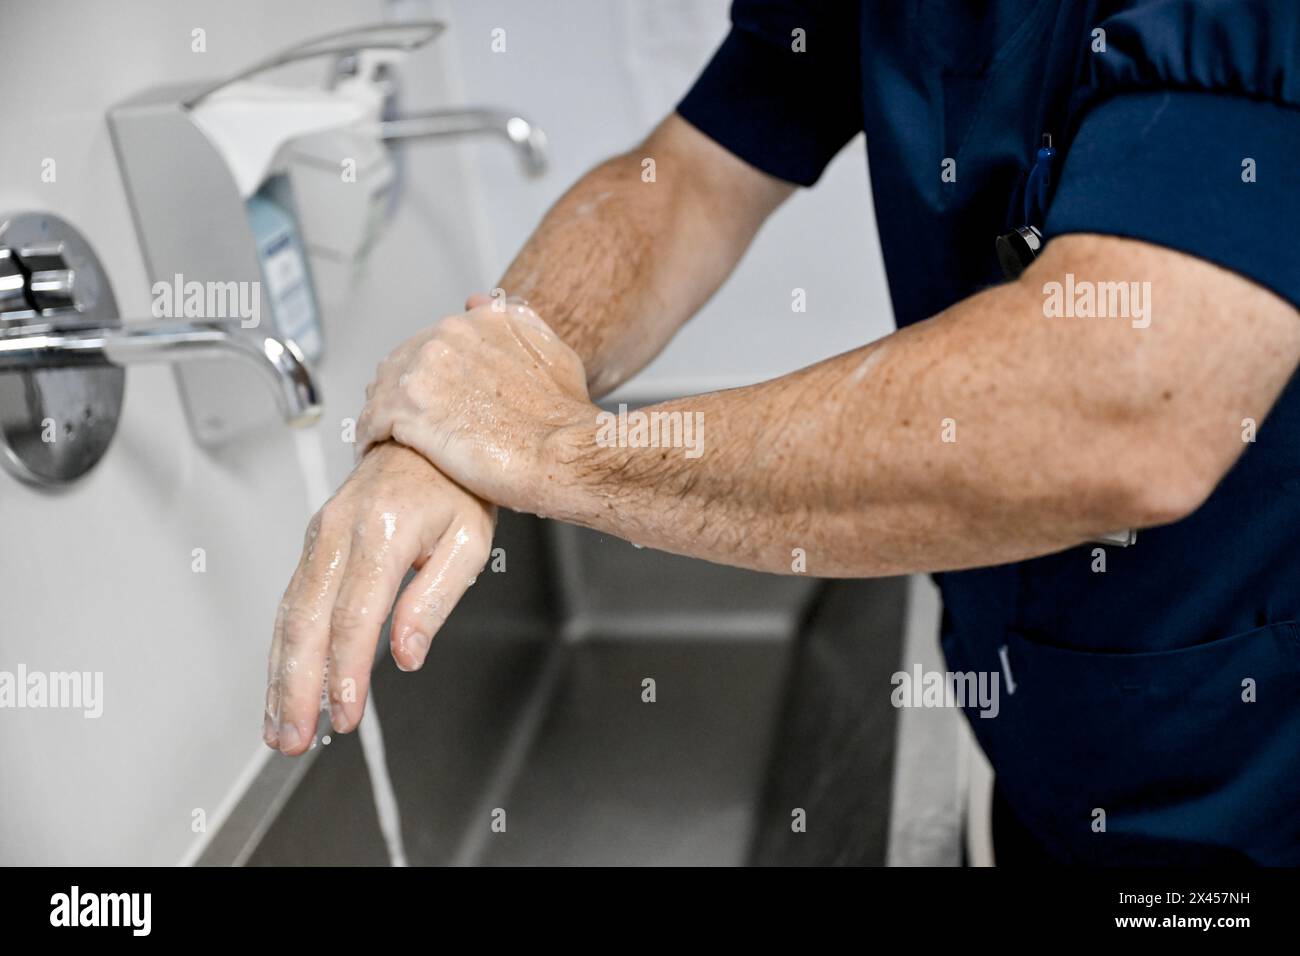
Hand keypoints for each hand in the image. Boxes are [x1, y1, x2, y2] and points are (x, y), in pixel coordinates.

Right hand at [265, 441, 494, 754]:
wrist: (425, 440)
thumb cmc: (454, 487)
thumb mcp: (468, 540)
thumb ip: (434, 599)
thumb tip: (407, 653)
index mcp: (383, 529)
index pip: (355, 615)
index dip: (346, 670)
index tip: (345, 712)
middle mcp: (339, 531)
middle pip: (307, 621)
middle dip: (297, 687)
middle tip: (295, 737)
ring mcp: (319, 536)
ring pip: (288, 616)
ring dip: (279, 678)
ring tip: (280, 728)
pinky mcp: (312, 545)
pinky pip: (290, 603)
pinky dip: (281, 651)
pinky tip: (281, 686)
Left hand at [356, 301, 593, 510]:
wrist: (563, 455)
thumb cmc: (564, 416)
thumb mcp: (553, 353)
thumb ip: (517, 322)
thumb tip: (478, 300)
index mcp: (478, 322)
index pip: (429, 342)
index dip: (425, 374)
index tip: (427, 399)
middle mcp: (446, 338)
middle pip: (399, 364)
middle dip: (397, 394)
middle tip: (402, 426)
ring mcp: (423, 373)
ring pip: (381, 390)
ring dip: (381, 414)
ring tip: (386, 441)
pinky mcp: (408, 412)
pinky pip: (372, 421)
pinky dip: (370, 437)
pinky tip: (376, 452)